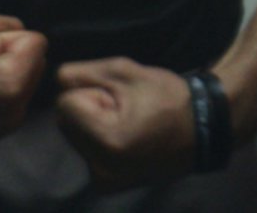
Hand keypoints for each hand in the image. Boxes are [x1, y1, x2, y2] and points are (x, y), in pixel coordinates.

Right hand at [0, 10, 46, 140]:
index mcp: (11, 89)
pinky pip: (4, 98)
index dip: (3, 35)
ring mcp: (0, 128)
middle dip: (8, 54)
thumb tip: (18, 32)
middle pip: (33, 64)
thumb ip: (0, 23)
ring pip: (19, 81)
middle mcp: (13, 115)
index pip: (35, 42)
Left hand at [55, 57, 198, 190]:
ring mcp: (105, 181)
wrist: (204, 129)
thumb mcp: (121, 71)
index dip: (91, 93)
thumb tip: (52, 82)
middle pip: (64, 121)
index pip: (65, 103)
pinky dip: (96, 140)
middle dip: (87, 108)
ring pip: (72, 135)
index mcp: (108, 142)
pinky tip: (124, 138)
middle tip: (125, 110)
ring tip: (127, 122)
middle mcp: (102, 168)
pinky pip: (84, 150)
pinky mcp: (107, 185)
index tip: (121, 98)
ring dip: (90, 123)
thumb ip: (78, 74)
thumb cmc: (167, 96)